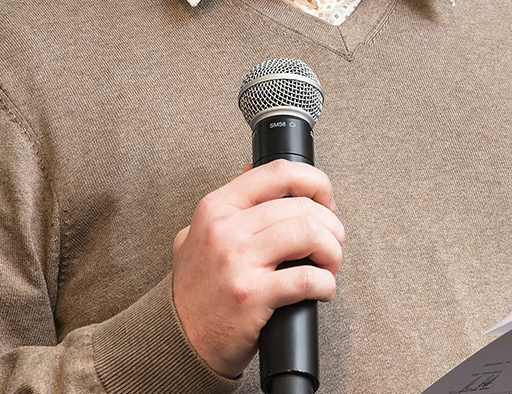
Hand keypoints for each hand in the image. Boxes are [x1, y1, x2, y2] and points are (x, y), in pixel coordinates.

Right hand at [171, 160, 344, 378]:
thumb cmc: (195, 291)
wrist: (178, 339)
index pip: (278, 173)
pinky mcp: (252, 296)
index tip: (325, 200)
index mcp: (216, 208)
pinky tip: (322, 290)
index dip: (314, 182)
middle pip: (302, 207)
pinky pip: (307, 279)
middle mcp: (226, 230)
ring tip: (328, 266)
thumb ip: (226, 205)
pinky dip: (326, 284)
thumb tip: (250, 171)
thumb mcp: (197, 234)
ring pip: (310, 235)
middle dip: (331, 225)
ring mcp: (238, 262)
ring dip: (332, 252)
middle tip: (333, 242)